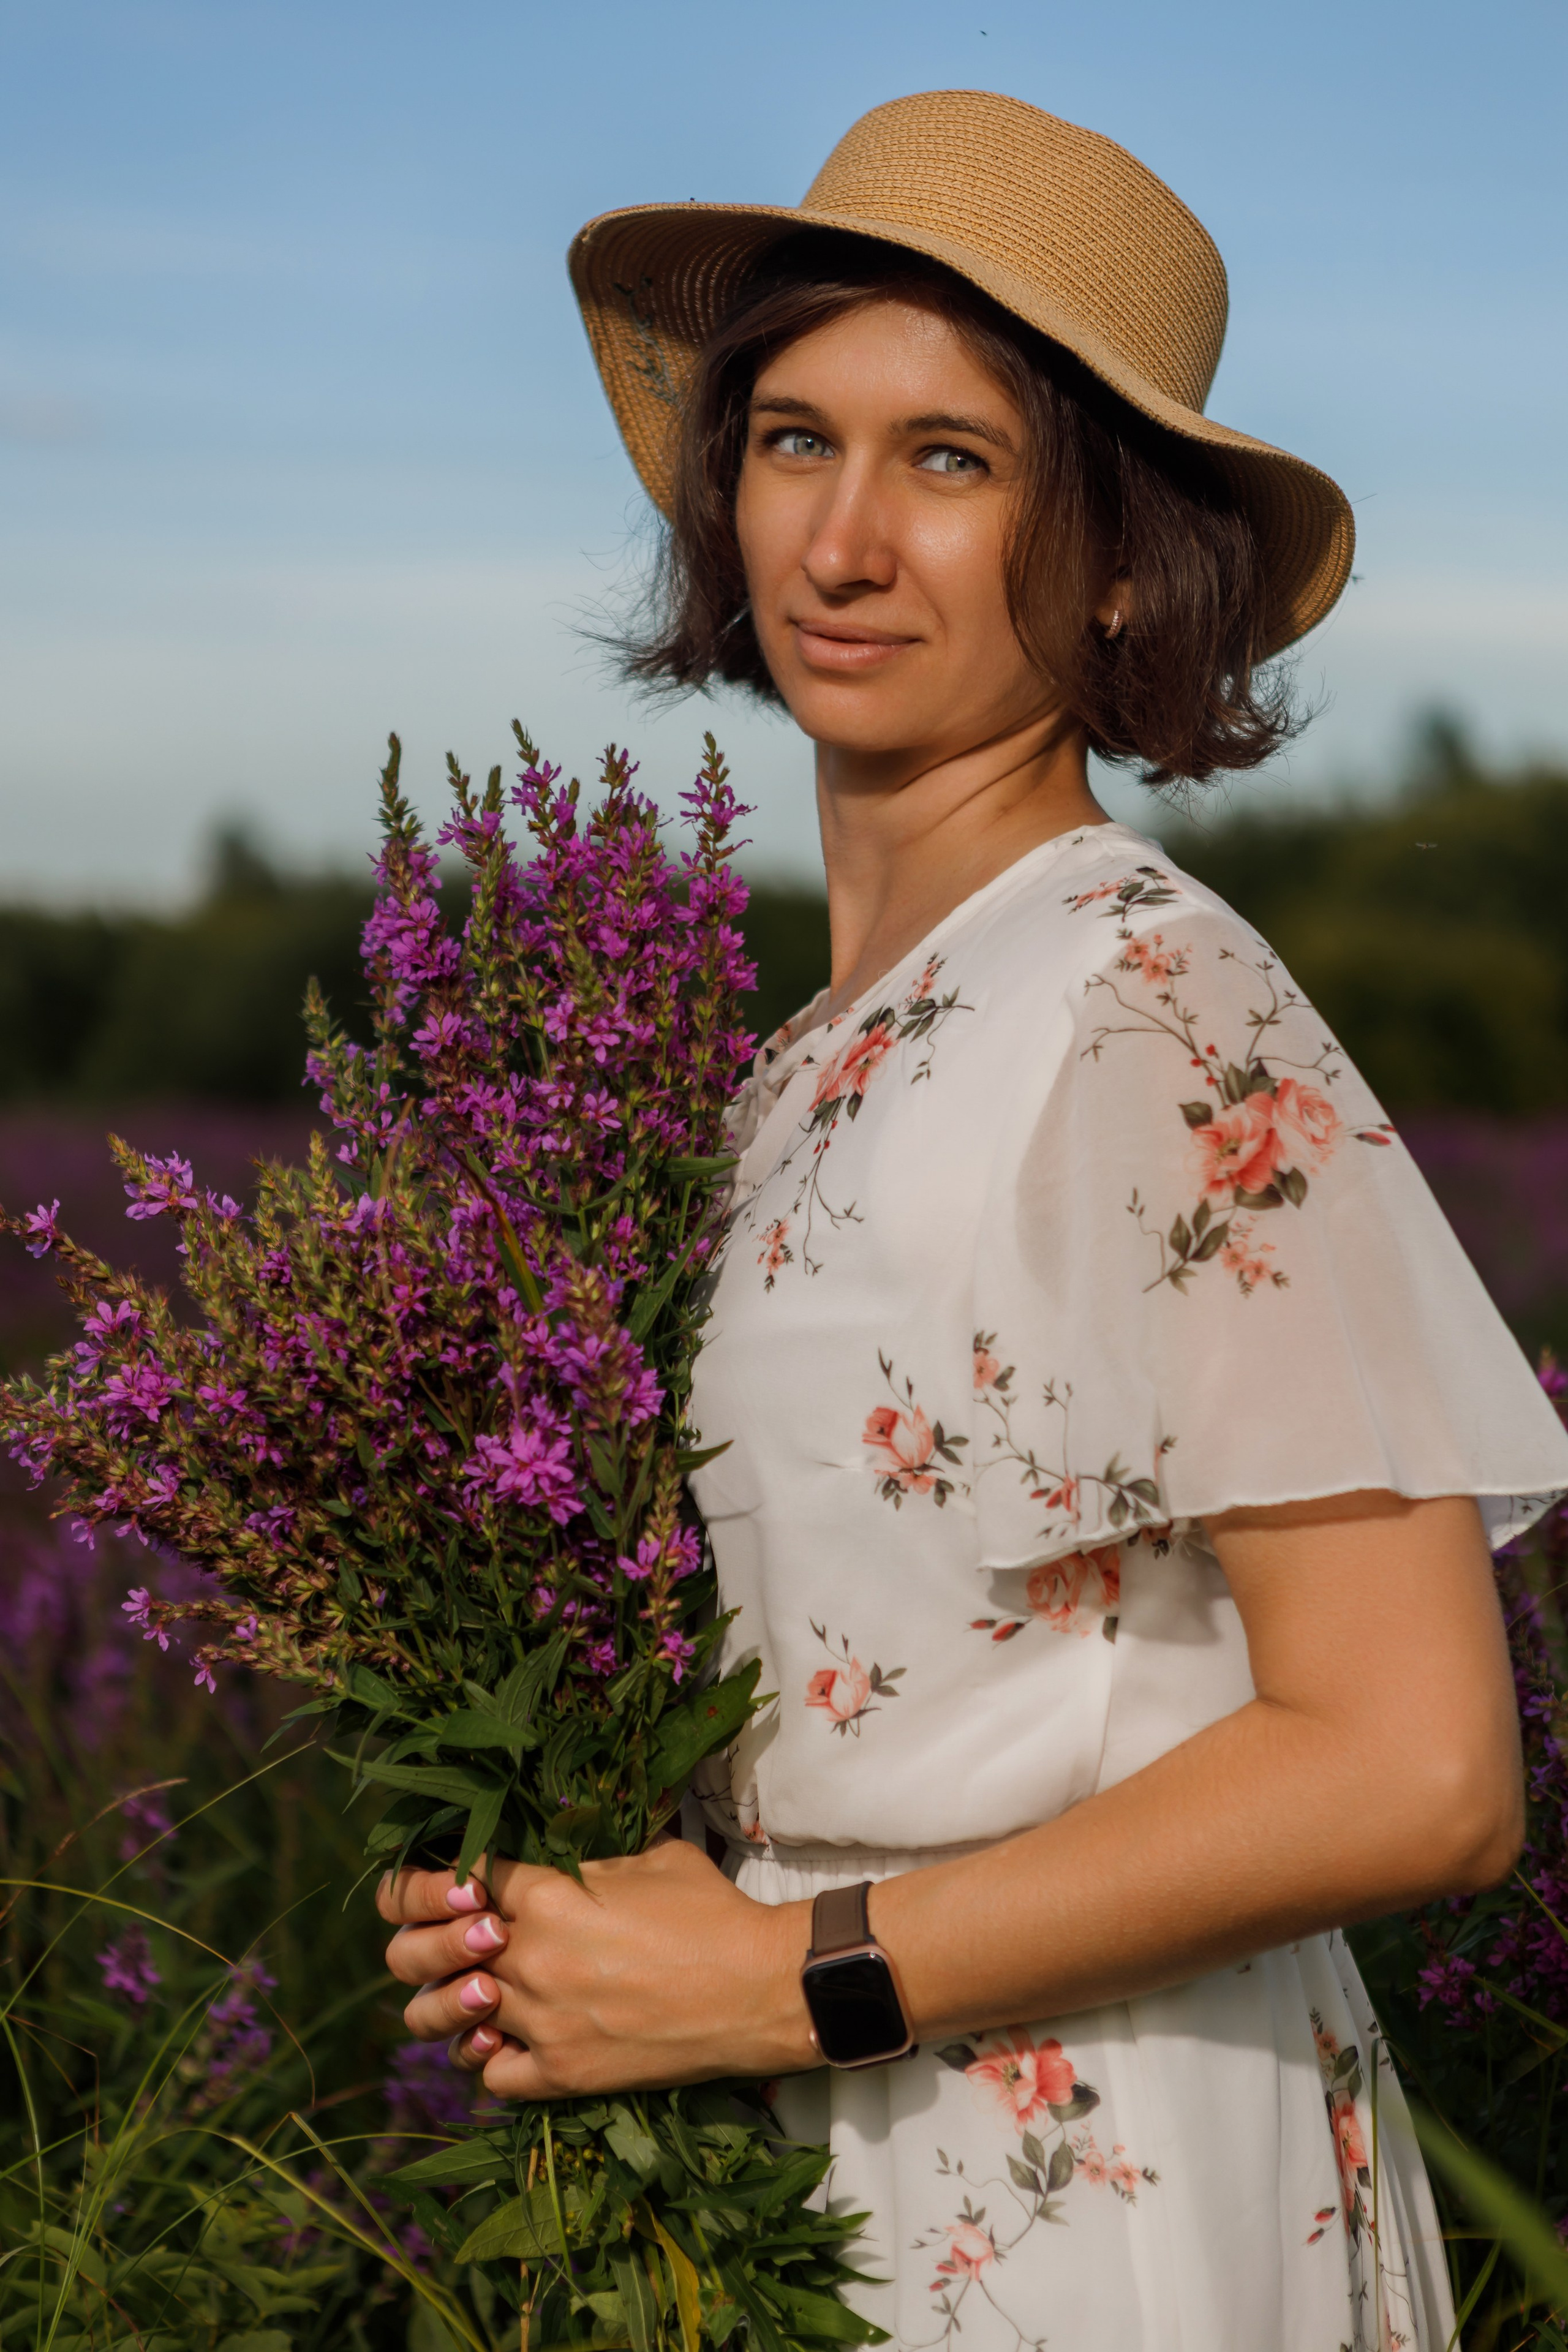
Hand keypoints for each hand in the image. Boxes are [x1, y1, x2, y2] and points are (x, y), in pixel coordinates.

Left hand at [377, 1839, 817, 2100]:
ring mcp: (541, 2020)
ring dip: (451, 1999)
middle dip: (431, 1936)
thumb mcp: (649, 1858)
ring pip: (446, 2013)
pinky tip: (511, 2040)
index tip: (468, 1881)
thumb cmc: (711, 1912)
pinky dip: (490, 2057)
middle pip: (429, 1947)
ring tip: (478, 1991)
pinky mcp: (562, 2073)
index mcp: (546, 1894)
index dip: (454, 1874)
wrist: (759, 1988)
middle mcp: (529, 1957)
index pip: (459, 1874)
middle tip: (463, 1935)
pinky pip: (490, 2074)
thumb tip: (566, 1852)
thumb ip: (590, 1856)